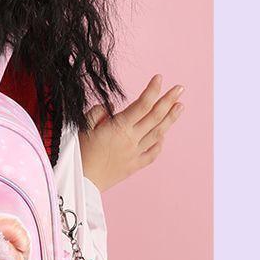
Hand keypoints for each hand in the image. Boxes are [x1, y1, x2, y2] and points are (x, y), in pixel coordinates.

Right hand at [78, 74, 184, 191]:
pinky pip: (152, 153)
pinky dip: (160, 143)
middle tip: (180, 88)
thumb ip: (98, 113)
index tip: (159, 78)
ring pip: (158, 134)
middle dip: (169, 100)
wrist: (80, 182)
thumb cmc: (78, 153)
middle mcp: (130, 139)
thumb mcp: (83, 126)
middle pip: (155, 117)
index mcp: (118, 127)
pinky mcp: (133, 166)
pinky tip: (163, 136)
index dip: (152, 90)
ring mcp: (134, 153)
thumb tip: (113, 109)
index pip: (141, 105)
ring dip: (170, 119)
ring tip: (180, 106)